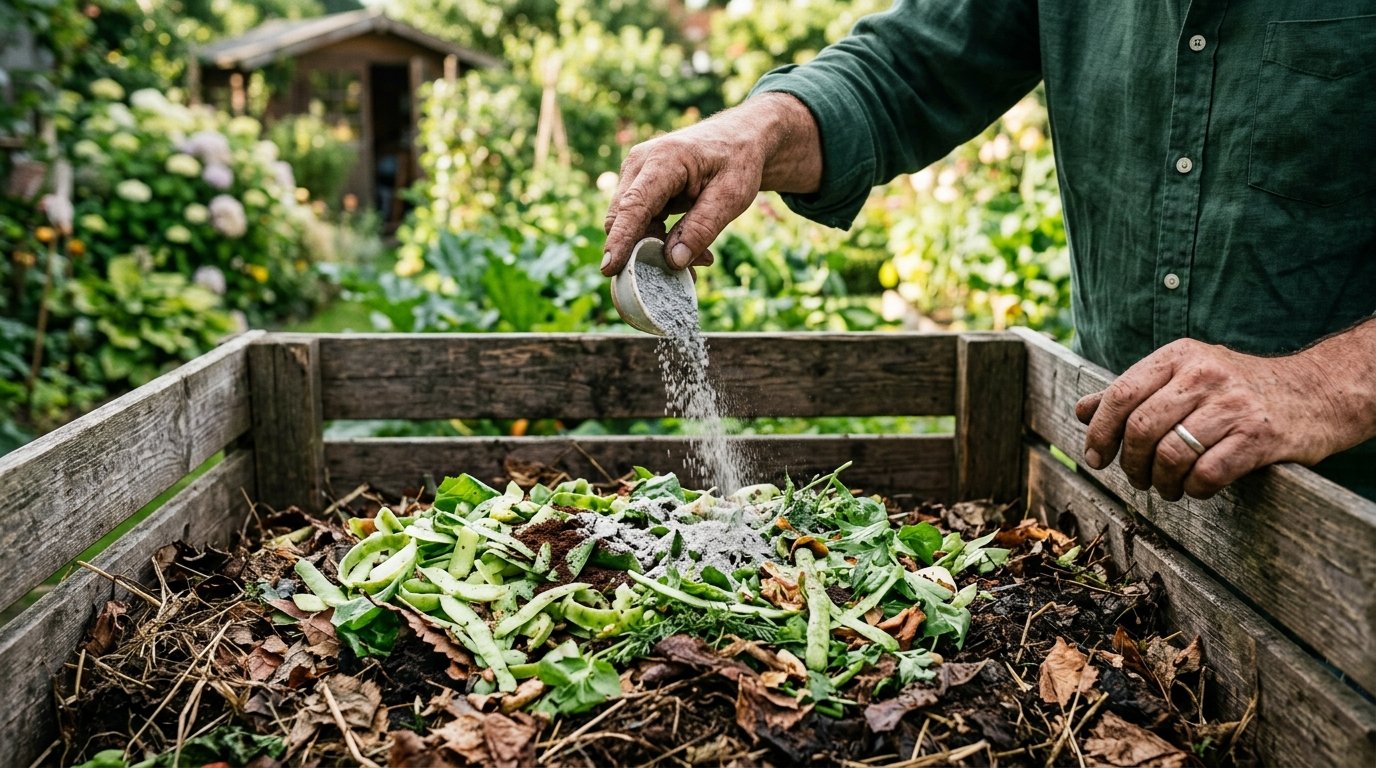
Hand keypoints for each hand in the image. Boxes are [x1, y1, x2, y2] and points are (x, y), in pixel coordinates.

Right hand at [601, 92, 822, 275]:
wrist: (739, 137)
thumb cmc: (737, 161)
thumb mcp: (731, 196)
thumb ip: (702, 228)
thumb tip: (673, 261)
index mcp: (665, 159)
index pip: (634, 205)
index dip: (621, 239)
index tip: (609, 268)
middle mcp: (640, 164)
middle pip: (624, 218)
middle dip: (644, 252)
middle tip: (685, 275)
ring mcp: (637, 174)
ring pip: (631, 224)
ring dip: (657, 248)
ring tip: (701, 259)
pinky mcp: (640, 186)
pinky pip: (641, 221)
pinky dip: (660, 239)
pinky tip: (689, 247)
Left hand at [1074, 329, 1375, 500]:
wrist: (1316, 392)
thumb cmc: (1238, 388)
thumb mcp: (1185, 375)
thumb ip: (1134, 391)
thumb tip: (1081, 410)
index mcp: (1180, 356)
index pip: (1121, 394)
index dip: (1100, 432)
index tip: (1094, 458)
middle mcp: (1205, 374)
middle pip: (1141, 428)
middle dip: (1130, 463)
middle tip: (1135, 478)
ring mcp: (1233, 404)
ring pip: (1170, 454)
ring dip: (1161, 482)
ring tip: (1167, 487)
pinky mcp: (1259, 436)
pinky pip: (1207, 474)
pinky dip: (1194, 489)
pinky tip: (1197, 488)